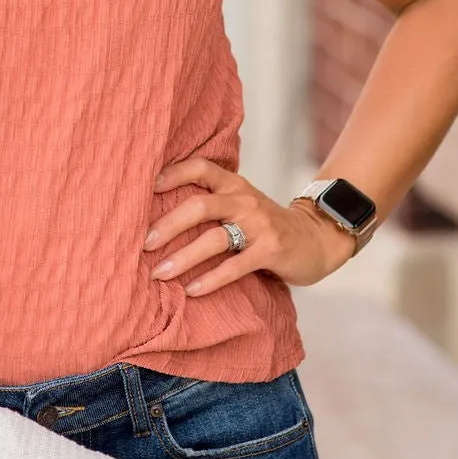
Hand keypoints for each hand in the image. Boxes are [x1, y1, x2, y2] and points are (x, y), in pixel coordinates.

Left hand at [144, 157, 355, 293]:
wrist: (315, 239)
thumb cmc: (264, 225)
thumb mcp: (240, 204)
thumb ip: (212, 203)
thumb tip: (157, 214)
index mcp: (234, 185)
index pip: (201, 168)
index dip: (173, 173)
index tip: (145, 187)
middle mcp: (244, 200)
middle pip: (200, 206)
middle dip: (168, 225)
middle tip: (143, 244)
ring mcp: (259, 225)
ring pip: (214, 238)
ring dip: (182, 257)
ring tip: (158, 273)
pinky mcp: (271, 250)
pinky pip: (235, 266)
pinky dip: (211, 279)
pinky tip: (192, 290)